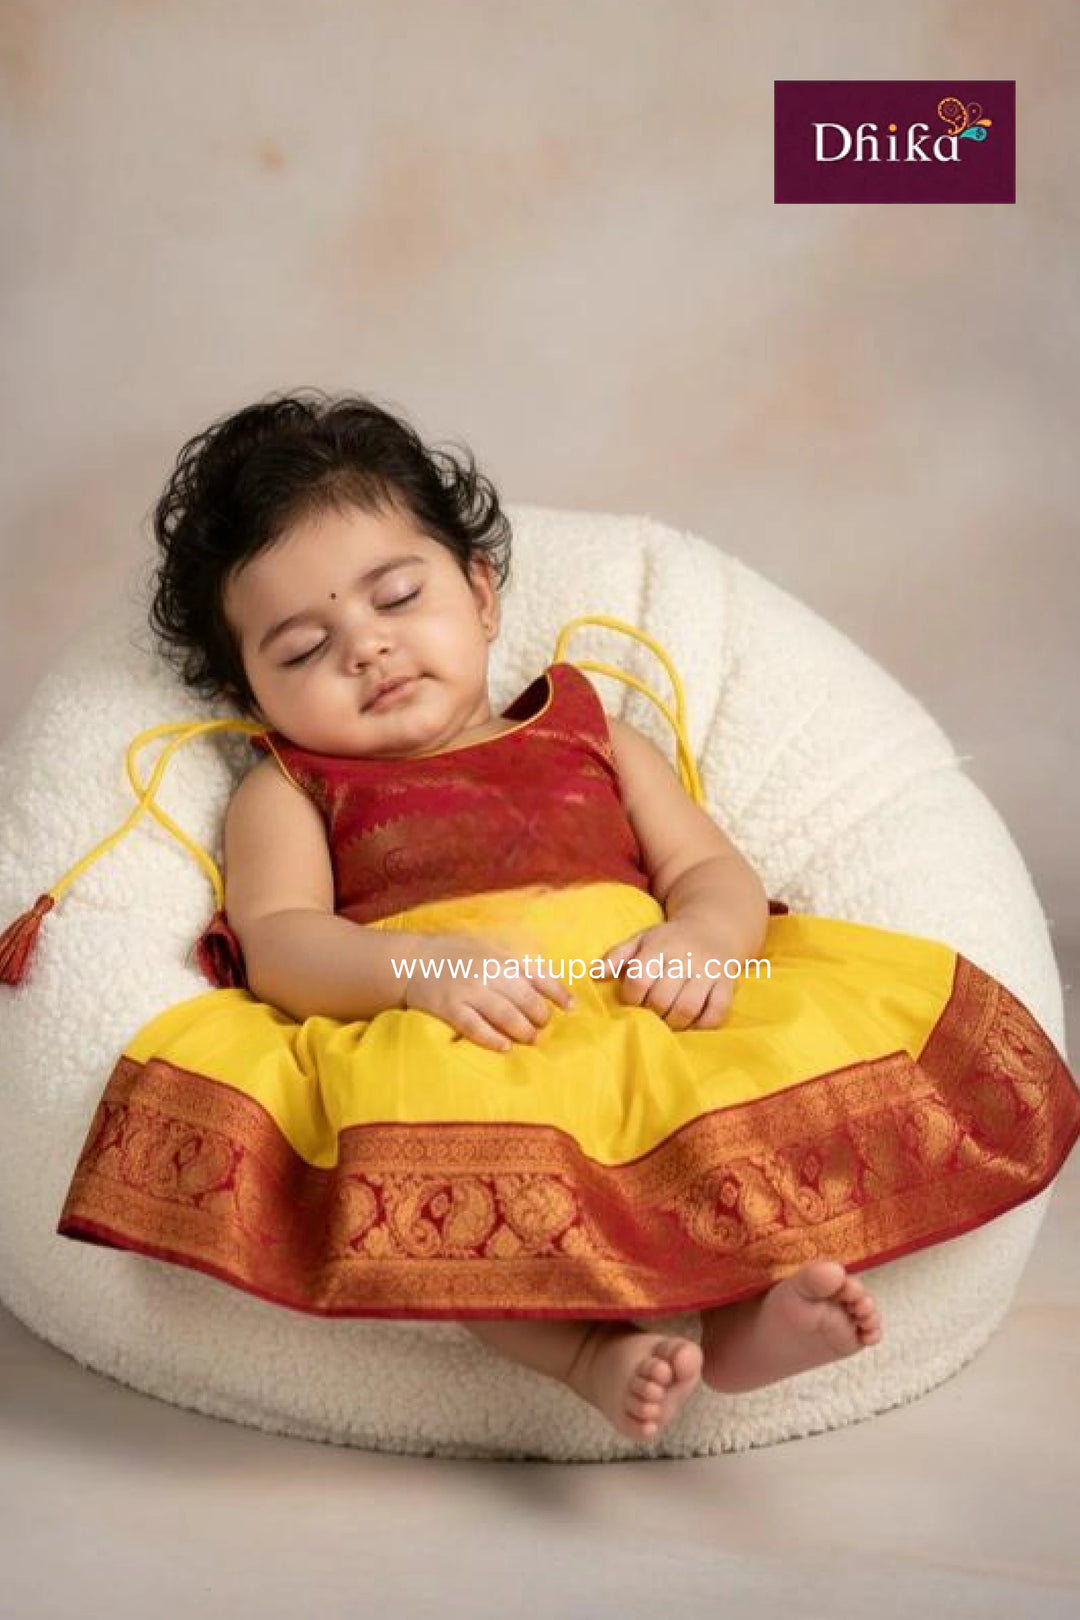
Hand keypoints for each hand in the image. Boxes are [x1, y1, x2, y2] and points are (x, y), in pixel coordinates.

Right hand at [402, 932, 573, 1052]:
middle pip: (526, 1000)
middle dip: (540, 1017)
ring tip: (529, 1039)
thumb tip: (548, 984)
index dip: (559, 993)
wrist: (413, 960)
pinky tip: (505, 1047)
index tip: (570, 1008)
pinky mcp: (450, 1008)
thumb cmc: (456, 955)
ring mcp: (469, 991)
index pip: (539, 975)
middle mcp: (489, 973)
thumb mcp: (489, 949)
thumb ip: (515, 964)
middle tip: (541, 1027)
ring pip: (507, 1016)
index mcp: (501, 957)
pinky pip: (476, 1029)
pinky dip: (493, 1040)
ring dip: (523, 1031)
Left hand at [601, 920, 734, 1030]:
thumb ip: (617, 956)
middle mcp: (686, 958)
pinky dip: (702, 1023)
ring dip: (674, 1022)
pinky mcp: (728, 983)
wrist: (715, 927)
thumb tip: (594, 974)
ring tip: (668, 1019)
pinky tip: (692, 1020)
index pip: (638, 980)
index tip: (632, 1000)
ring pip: (688, 1008)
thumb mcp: (642, 939)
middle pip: (662, 998)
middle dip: (651, 1012)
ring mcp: (709, 971)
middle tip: (651, 1012)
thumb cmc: (670, 939)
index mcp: (660, 946)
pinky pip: (717, 1012)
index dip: (630, 998)